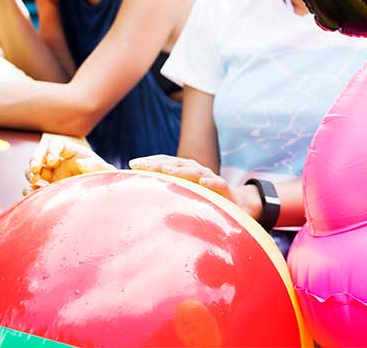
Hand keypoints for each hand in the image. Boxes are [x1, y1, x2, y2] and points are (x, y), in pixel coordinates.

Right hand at [24, 135, 112, 195]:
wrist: (104, 198)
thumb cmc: (106, 180)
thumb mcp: (106, 171)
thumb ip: (96, 165)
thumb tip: (80, 162)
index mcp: (74, 154)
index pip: (57, 144)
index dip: (52, 149)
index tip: (52, 160)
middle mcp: (61, 163)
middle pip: (41, 154)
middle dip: (35, 158)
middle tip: (35, 168)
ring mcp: (54, 176)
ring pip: (35, 169)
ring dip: (29, 172)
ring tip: (33, 180)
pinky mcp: (50, 190)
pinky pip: (34, 187)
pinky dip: (29, 189)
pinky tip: (30, 193)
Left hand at [128, 155, 261, 217]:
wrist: (235, 204)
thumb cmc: (205, 198)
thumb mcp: (184, 195)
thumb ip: (167, 193)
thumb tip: (141, 199)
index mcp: (186, 170)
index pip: (165, 162)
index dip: (150, 162)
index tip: (132, 164)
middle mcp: (197, 170)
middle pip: (176, 163)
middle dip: (158, 163)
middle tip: (142, 166)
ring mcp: (210, 177)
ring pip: (195, 171)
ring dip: (180, 170)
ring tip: (166, 170)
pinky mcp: (224, 188)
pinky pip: (218, 183)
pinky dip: (211, 181)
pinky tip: (203, 182)